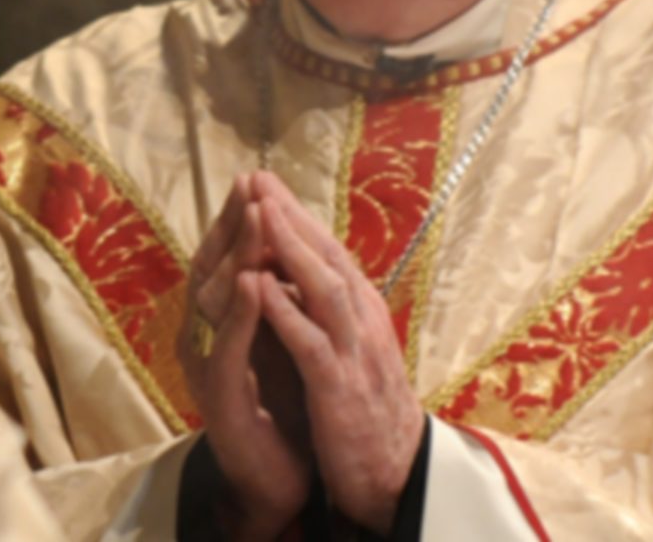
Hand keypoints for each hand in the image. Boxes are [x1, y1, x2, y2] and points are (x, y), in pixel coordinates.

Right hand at [180, 175, 312, 538]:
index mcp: (223, 326)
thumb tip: (287, 250)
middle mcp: (207, 340)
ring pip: (217, 300)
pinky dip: (242, 313)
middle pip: (212, 268)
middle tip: (251, 182)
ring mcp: (210, 368)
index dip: (238, 220)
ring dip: (239, 254)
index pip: (225, 261)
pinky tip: (254, 282)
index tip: (256, 179)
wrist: (275, 483)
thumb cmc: (281, 412)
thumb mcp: (280, 345)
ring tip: (257, 214)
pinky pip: (231, 348)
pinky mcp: (222, 398)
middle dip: (234, 223)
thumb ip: (278, 302)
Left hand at [252, 171, 424, 535]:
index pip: (328, 252)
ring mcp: (354, 353)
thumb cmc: (366, 410)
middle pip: (327, 257)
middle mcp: (362, 321)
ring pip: (324, 288)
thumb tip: (293, 272)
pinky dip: (285, 311)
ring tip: (261, 214)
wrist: (395, 474)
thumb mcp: (348, 350)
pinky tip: (260, 286)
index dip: (296, 216)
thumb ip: (326, 311)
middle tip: (258, 178)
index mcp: (361, 312)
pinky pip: (311, 343)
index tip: (263, 183)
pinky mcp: (340, 388)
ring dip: (291, 249)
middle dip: (291, 216)